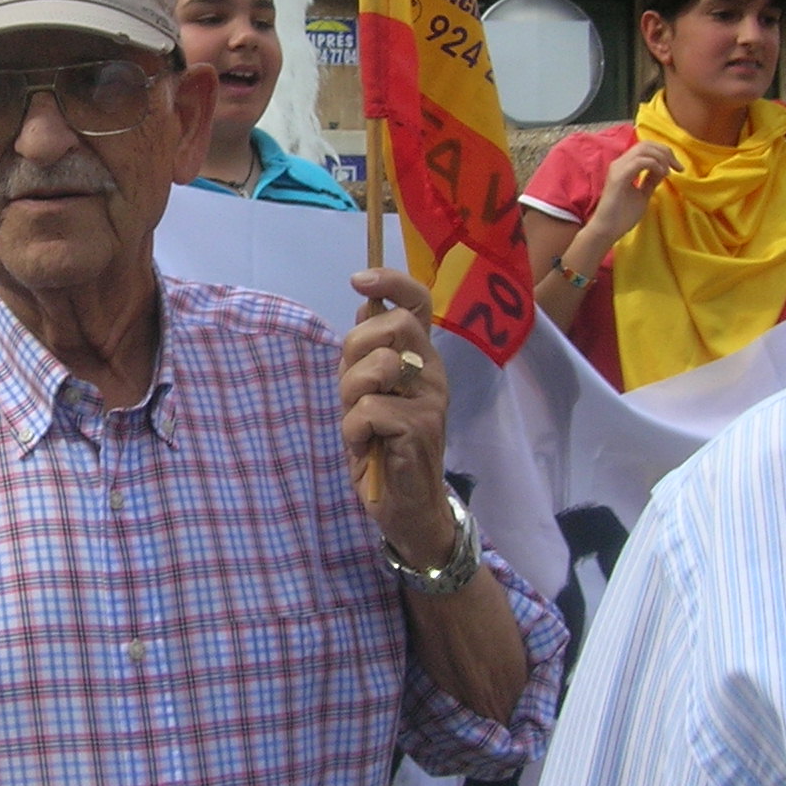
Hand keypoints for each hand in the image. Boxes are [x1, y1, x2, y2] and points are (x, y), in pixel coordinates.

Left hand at [340, 268, 455, 568]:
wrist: (405, 506)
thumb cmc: (382, 446)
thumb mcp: (368, 394)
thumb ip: (368, 353)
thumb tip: (366, 305)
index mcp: (421, 358)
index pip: (417, 303)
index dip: (390, 282)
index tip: (358, 280)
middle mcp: (433, 372)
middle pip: (393, 325)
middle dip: (356, 349)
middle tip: (352, 388)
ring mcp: (431, 400)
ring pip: (377, 365)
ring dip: (352, 395)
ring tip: (360, 424)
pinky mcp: (421, 429)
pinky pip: (370, 410)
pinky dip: (354, 430)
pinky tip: (366, 447)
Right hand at [584, 141, 678, 244]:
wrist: (607, 230)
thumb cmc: (622, 216)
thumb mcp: (642, 194)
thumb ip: (651, 181)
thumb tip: (663, 169)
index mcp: (624, 166)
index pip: (645, 147)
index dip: (664, 152)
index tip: (678, 168)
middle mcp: (619, 163)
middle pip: (645, 144)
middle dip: (666, 152)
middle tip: (678, 167)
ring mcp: (618, 168)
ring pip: (643, 149)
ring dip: (661, 157)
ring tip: (669, 171)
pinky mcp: (619, 177)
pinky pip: (640, 162)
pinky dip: (654, 165)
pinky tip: (662, 174)